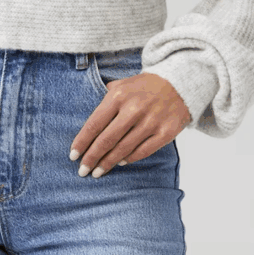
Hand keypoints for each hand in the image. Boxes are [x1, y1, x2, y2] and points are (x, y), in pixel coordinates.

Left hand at [70, 72, 190, 177]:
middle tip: (82, 170)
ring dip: (108, 163)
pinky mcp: (165, 133)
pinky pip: (142, 151)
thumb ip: (106, 99)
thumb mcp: (123, 84)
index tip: (73, 155)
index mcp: (119, 96)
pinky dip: (129, 159)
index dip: (82, 142)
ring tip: (97, 172)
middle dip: (91, 158)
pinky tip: (120, 163)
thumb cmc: (146, 86)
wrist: (180, 83)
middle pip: (106, 140)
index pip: (94, 124)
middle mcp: (133, 109)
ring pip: (123, 149)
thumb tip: (92, 119)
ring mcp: (151, 122)